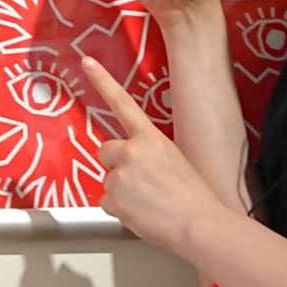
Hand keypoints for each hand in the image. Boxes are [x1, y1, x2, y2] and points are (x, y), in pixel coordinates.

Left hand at [84, 54, 217, 259]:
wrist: (199, 225)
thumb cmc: (195, 197)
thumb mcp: (175, 160)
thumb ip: (150, 154)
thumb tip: (139, 164)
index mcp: (150, 138)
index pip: (122, 103)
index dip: (102, 80)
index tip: (87, 62)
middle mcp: (131, 152)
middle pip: (106, 152)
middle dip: (116, 165)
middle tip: (140, 182)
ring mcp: (120, 176)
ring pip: (109, 182)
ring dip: (122, 192)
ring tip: (148, 203)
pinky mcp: (113, 200)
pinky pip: (107, 204)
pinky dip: (120, 211)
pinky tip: (141, 214)